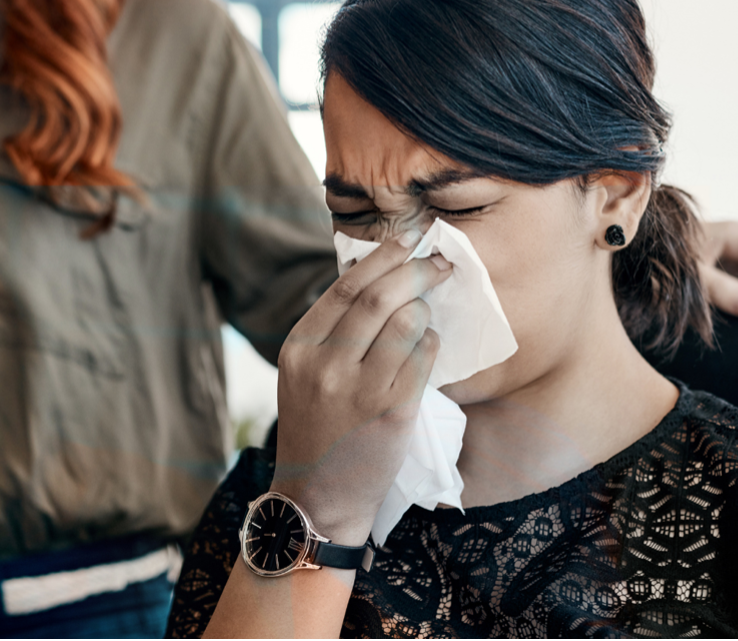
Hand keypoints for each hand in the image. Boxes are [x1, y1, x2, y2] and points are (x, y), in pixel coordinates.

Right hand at [272, 230, 450, 546]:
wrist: (318, 497)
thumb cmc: (317, 429)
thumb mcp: (304, 373)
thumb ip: (331, 330)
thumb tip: (375, 274)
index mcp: (299, 347)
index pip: (346, 286)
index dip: (382, 256)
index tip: (408, 240)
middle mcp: (325, 364)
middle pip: (379, 297)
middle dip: (415, 270)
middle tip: (438, 261)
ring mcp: (359, 388)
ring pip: (407, 322)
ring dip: (425, 309)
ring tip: (427, 312)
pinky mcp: (392, 410)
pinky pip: (424, 357)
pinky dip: (431, 343)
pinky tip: (428, 344)